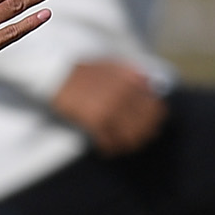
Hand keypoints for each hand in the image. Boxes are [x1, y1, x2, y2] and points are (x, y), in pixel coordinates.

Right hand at [50, 58, 167, 153]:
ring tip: (122, 147)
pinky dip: (109, 148)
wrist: (59, 76)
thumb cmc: (84, 72)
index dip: (155, 120)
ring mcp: (110, 108)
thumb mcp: (114, 65)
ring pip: (129, 136)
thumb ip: (134, 75)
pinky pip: (109, 141)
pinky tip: (107, 149)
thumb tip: (151, 87)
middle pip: (144, 125)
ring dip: (127, 145)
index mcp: (132, 80)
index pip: (154, 106)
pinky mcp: (95, 120)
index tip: (152, 126)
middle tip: (137, 141)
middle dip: (143, 136)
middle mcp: (124, 94)